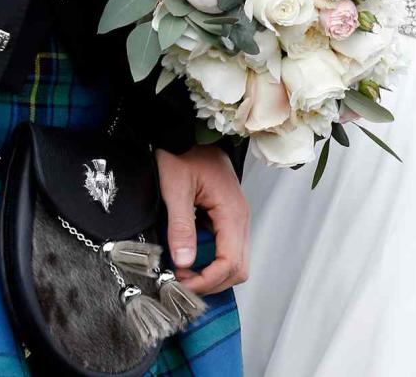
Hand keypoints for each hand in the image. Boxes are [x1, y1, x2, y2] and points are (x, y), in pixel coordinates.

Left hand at [155, 145, 248, 295]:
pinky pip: (227, 248)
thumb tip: (184, 263)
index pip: (230, 262)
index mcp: (231, 210)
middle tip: (181, 281)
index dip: (207, 280)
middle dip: (211, 282)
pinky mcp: (227, 217)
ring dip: (211, 273)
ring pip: (235, 261)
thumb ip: (181, 225)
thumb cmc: (181, 152)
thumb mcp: (175, 187)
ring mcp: (236, 217)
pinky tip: (190, 256)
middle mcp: (240, 217)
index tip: (182, 283)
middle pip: (238, 268)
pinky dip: (211, 261)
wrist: (186, 132)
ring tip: (183, 270)